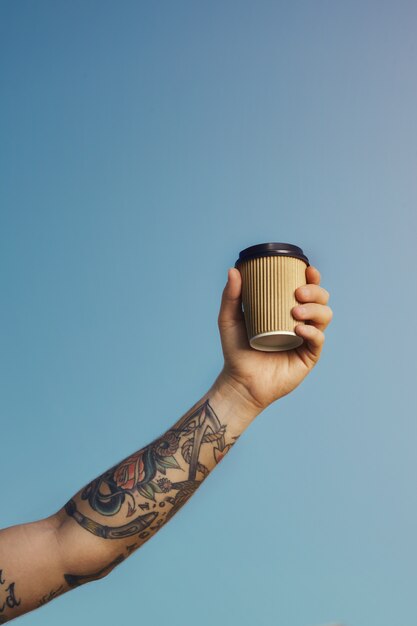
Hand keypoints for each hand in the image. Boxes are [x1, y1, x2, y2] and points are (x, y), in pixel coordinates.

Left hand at [216, 264, 332, 411]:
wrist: (240, 381)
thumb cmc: (235, 350)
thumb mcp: (229, 319)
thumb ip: (230, 296)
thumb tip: (234, 269)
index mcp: (286, 310)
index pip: (306, 289)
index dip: (312, 278)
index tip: (307, 270)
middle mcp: (301, 322)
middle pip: (321, 300)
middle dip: (315, 291)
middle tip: (298, 293)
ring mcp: (307, 339)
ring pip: (324, 316)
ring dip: (315, 309)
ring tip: (296, 311)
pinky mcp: (309, 357)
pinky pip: (318, 340)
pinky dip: (312, 332)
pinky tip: (300, 330)